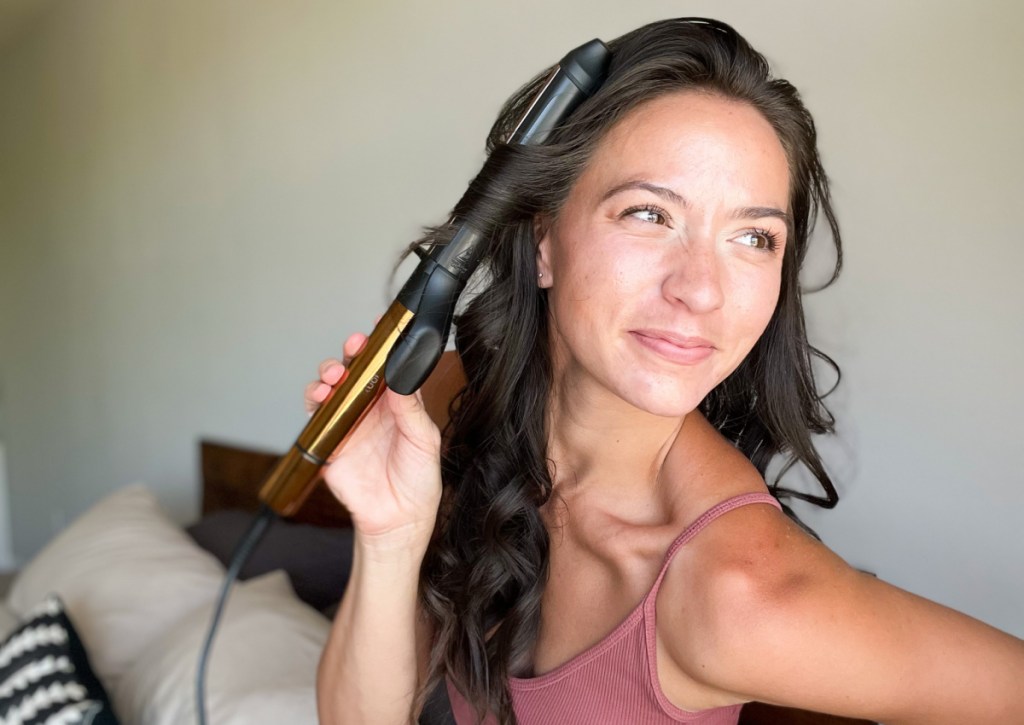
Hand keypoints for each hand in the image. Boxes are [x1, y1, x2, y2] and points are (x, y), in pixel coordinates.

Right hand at [304, 332, 442, 548]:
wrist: (397, 520)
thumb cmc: (418, 482)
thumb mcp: (424, 442)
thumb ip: (411, 410)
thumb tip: (400, 377)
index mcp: (400, 404)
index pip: (390, 366)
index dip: (385, 345)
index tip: (383, 325)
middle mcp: (373, 408)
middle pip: (358, 369)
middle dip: (354, 352)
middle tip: (355, 345)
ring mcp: (350, 421)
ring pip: (334, 386)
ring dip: (331, 372)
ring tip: (334, 374)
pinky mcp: (330, 439)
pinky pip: (317, 413)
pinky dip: (314, 398)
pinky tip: (320, 394)